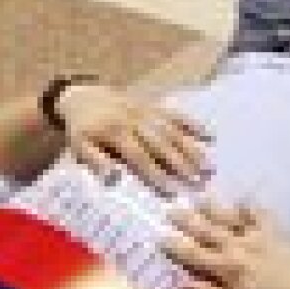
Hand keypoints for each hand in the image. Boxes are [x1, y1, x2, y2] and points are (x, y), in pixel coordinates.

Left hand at [56, 84, 211, 193]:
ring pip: (173, 130)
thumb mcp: (79, 146)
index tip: (172, 192)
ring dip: (192, 148)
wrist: (82, 96)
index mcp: (115, 132)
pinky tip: (209, 136)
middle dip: (181, 163)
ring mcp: (146, 110)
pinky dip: (193, 123)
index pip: (139, 157)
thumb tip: (112, 178)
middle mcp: (134, 119)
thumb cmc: (83, 129)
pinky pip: (176, 113)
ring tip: (208, 167)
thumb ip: (95, 161)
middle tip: (199, 182)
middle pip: (162, 143)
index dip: (156, 174)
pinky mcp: (153, 104)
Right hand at [163, 203, 289, 288]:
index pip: (194, 254)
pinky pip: (261, 215)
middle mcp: (240, 247)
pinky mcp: (279, 234)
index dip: (175, 245)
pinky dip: (251, 206)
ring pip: (230, 218)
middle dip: (187, 220)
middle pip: (208, 231)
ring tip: (199, 197)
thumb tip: (179, 284)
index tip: (159, 235)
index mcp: (227, 268)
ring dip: (213, 207)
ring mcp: (260, 237)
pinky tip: (244, 199)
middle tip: (170, 208)